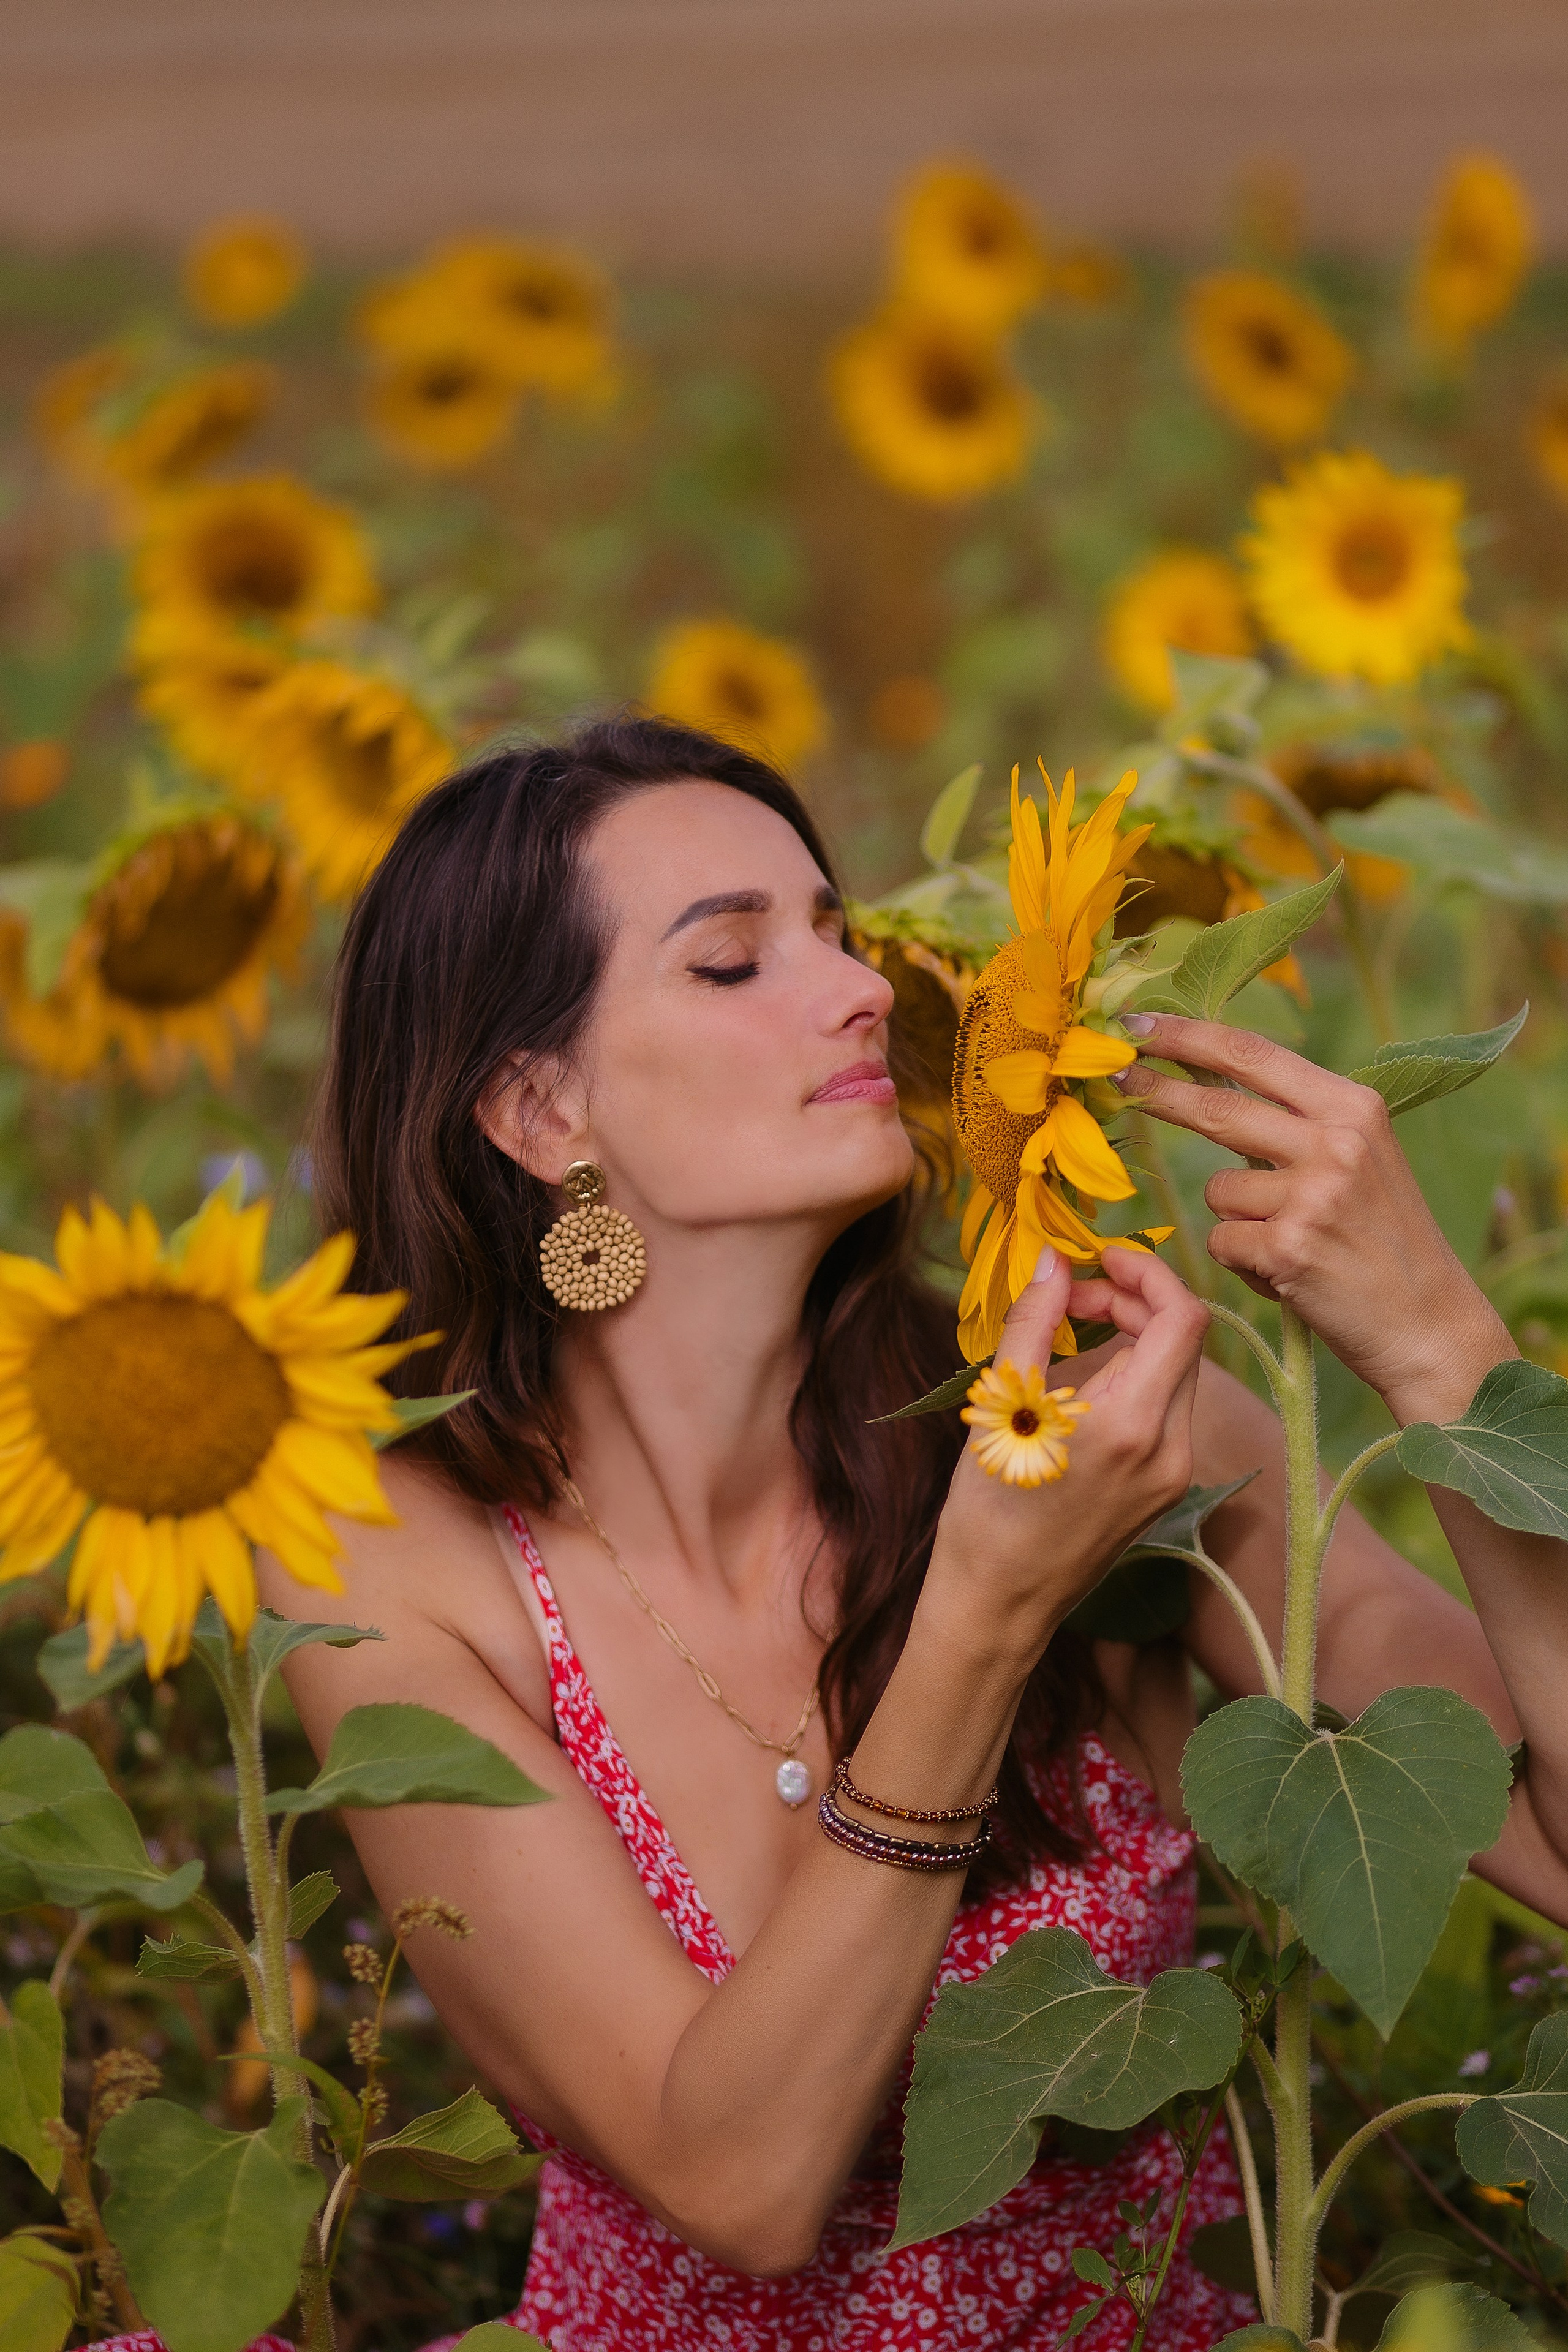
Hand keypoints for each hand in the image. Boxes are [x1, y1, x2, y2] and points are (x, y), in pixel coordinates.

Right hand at [927, 1245, 1208, 1656]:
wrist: (999, 1601)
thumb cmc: (989, 1508)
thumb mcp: (1003, 1403)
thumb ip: (1034, 1321)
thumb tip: (1051, 1258)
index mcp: (1134, 1425)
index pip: (1183, 1319)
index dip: (1148, 1274)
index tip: (1100, 1259)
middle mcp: (1170, 1449)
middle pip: (1184, 1342)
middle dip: (1134, 1301)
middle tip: (1074, 1296)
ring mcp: (1173, 1473)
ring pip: (1175, 1374)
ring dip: (1134, 1337)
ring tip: (1071, 1333)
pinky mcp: (1164, 1489)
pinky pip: (1163, 1410)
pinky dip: (1133, 1376)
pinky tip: (1082, 1382)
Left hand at [1113, 1012, 1516, 1423]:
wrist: (1429, 1323)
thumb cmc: (1384, 1241)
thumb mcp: (1360, 1158)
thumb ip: (1298, 1123)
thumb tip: (1210, 1085)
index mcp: (1353, 1107)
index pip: (1253, 1053)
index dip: (1187, 1035)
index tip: (1137, 1023)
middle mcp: (1336, 1142)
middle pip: (1218, 1107)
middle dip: (1158, 1089)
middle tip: (1116, 1074)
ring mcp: (1313, 1195)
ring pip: (1218, 1192)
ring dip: (1237, 1221)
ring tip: (1290, 1244)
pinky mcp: (1290, 1248)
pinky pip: (1223, 1242)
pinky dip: (1244, 1263)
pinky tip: (1289, 1275)